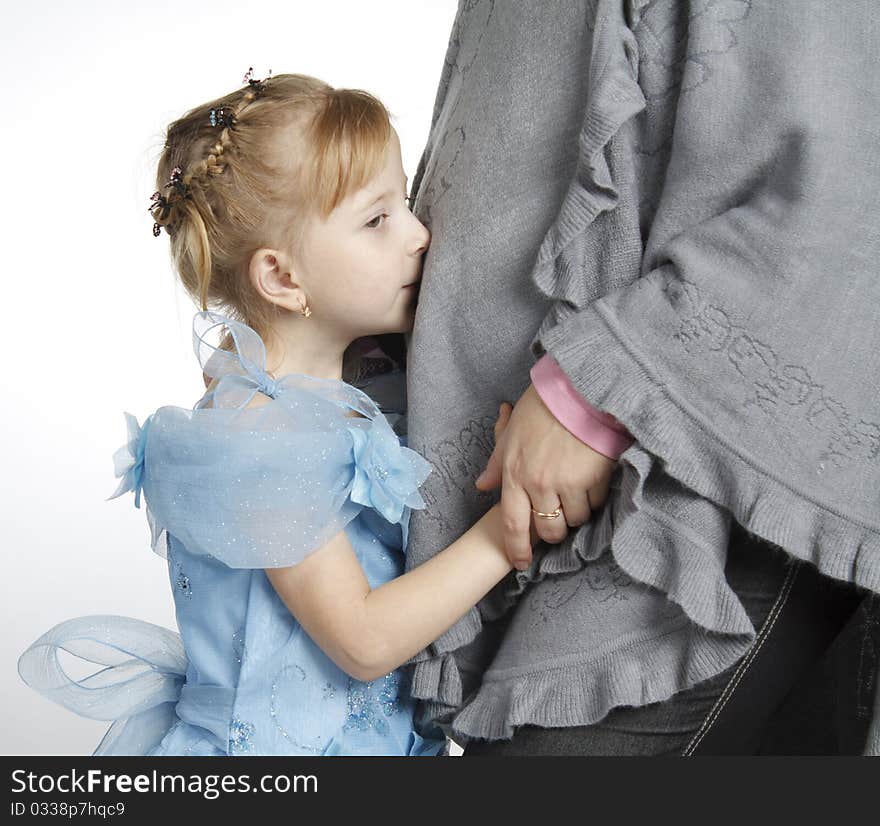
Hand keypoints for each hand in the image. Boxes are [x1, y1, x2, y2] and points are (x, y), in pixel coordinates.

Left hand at [476, 384, 616, 569]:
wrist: (577, 390)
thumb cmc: (542, 409)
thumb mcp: (511, 435)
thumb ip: (496, 465)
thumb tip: (482, 486)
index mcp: (514, 474)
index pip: (512, 525)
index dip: (517, 549)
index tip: (521, 563)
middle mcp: (539, 484)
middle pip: (548, 530)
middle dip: (554, 531)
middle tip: (558, 520)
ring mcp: (567, 483)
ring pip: (575, 520)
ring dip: (576, 513)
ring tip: (577, 493)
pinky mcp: (593, 478)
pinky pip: (595, 503)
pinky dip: (594, 498)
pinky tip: (592, 479)